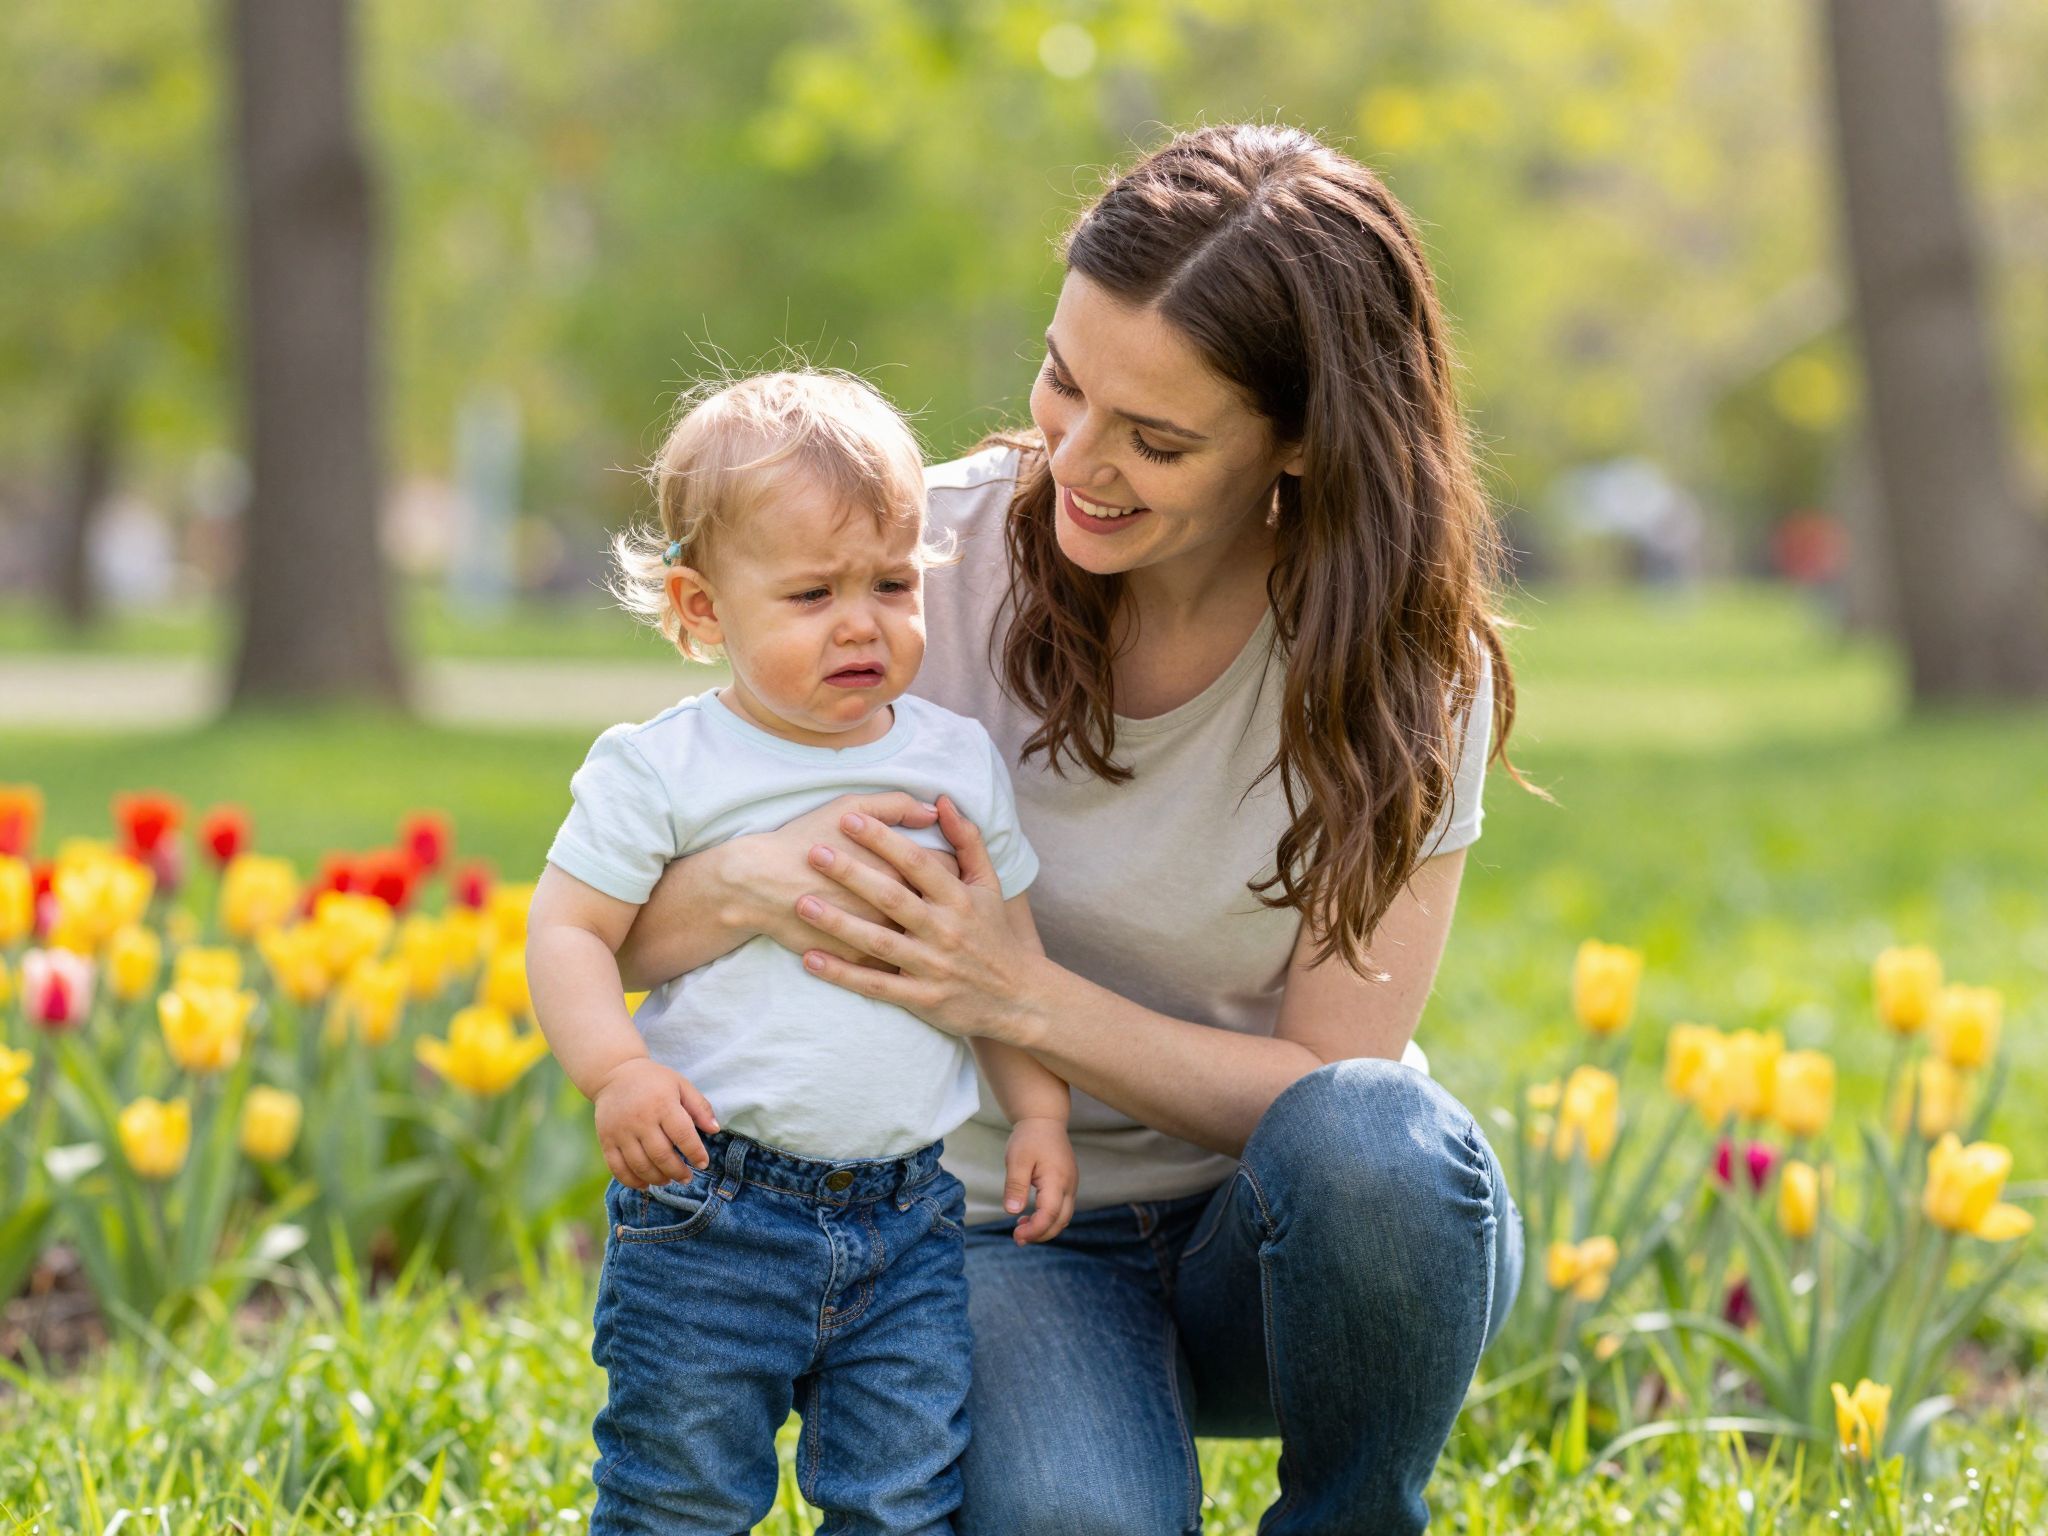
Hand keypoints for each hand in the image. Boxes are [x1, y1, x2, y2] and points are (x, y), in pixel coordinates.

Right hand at [593, 1057, 719, 1189]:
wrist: (614, 1074)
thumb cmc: (654, 1081)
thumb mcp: (681, 1085)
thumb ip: (700, 1107)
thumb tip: (715, 1129)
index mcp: (662, 1104)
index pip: (683, 1135)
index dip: (695, 1153)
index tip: (703, 1163)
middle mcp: (640, 1120)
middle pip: (661, 1155)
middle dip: (677, 1172)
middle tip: (687, 1178)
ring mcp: (621, 1131)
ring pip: (640, 1165)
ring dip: (657, 1179)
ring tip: (668, 1180)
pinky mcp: (606, 1139)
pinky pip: (617, 1168)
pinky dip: (631, 1181)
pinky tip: (645, 1184)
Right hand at [729, 792, 956, 969]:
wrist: (759, 885)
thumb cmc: (805, 839)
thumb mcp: (849, 806)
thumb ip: (896, 805)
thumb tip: (931, 813)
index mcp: (901, 867)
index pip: (948, 866)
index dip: (948, 863)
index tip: (940, 863)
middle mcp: (898, 907)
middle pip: (941, 906)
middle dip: (943, 901)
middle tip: (935, 894)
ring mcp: (880, 937)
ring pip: (920, 938)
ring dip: (925, 931)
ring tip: (919, 920)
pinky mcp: (861, 961)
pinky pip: (892, 963)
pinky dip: (899, 955)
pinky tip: (898, 945)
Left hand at [794, 797, 1042, 1043]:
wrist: (1017, 997)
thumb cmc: (994, 933)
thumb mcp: (988, 883)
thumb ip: (966, 840)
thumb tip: (941, 800)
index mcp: (959, 898)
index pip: (917, 862)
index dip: (883, 839)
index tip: (849, 819)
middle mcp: (945, 930)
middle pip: (892, 897)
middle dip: (851, 873)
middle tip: (813, 852)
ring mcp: (932, 966)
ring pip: (878, 942)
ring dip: (838, 923)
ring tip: (802, 902)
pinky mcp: (922, 999)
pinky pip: (876, 985)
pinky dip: (842, 973)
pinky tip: (810, 958)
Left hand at [1002, 1116, 1076, 1244]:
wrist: (1045, 1120)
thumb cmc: (1030, 1138)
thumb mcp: (1017, 1159)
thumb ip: (1015, 1185)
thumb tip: (1012, 1211)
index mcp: (1057, 1180)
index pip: (1050, 1215)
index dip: (1035, 1230)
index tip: (1016, 1235)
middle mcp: (1069, 1186)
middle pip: (1060, 1221)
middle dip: (1040, 1234)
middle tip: (1017, 1238)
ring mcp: (1071, 1185)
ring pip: (1063, 1217)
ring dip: (1044, 1228)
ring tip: (1021, 1228)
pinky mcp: (1067, 1184)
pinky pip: (1062, 1209)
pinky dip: (1048, 1218)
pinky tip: (1029, 1216)